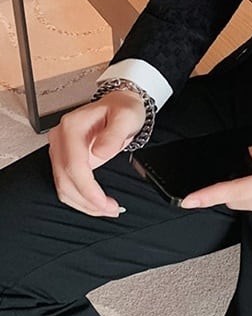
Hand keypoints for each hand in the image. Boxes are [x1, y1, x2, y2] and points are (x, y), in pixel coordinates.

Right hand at [48, 91, 145, 216]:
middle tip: (110, 210)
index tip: (103, 202)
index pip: (73, 165)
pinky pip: (68, 184)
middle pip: (65, 179)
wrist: (120, 104)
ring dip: (83, 203)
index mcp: (72, 127)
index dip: (87, 188)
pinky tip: (97, 203)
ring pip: (63, 186)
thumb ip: (114, 134)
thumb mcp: (127, 117)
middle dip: (87, 200)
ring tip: (107, 209)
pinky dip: (81, 197)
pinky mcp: (65, 159)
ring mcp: (60, 149)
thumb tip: (99, 152)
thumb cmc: (123, 108)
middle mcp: (60, 138)